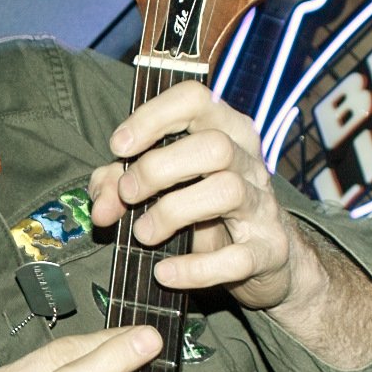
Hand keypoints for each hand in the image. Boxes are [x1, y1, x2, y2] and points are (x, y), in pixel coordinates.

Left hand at [89, 80, 313, 311]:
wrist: (269, 261)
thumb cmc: (208, 213)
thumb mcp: (163, 189)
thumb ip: (121, 186)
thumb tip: (101, 208)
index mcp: (226, 131)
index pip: (195, 99)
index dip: (153, 117)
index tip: (119, 146)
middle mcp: (249, 162)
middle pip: (213, 145)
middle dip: (158, 169)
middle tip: (129, 194)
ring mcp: (263, 206)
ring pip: (227, 190)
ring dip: (172, 212)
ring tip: (143, 233)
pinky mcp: (269, 251)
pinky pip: (237, 258)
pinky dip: (195, 269)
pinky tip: (165, 272)